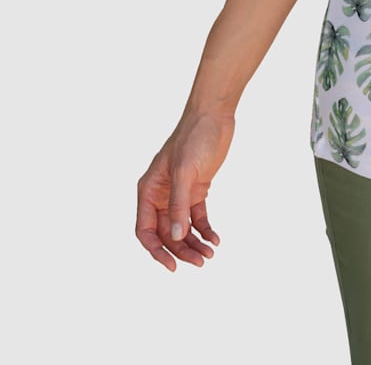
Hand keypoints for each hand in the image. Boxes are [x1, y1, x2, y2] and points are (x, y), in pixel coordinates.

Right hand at [135, 111, 234, 271]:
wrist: (215, 115)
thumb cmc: (194, 137)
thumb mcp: (185, 171)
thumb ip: (178, 205)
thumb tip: (175, 237)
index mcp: (148, 190)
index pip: (145, 230)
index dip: (156, 251)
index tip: (172, 266)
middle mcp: (160, 195)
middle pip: (166, 234)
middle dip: (180, 250)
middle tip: (200, 262)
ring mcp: (179, 193)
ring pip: (182, 228)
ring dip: (194, 243)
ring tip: (210, 253)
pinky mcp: (197, 189)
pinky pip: (197, 217)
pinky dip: (205, 230)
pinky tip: (215, 238)